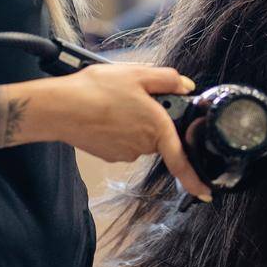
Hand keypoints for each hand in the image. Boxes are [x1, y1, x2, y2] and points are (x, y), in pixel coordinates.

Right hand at [50, 63, 210, 199]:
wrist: (60, 108)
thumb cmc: (98, 90)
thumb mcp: (138, 74)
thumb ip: (168, 79)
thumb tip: (186, 87)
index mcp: (157, 128)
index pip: (181, 161)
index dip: (195, 180)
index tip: (207, 193)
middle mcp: (143, 146)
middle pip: (158, 135)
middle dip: (152, 118)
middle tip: (134, 95)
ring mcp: (124, 152)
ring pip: (139, 136)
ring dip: (133, 120)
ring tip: (113, 100)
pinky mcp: (108, 153)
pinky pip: (122, 140)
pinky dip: (117, 127)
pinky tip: (104, 112)